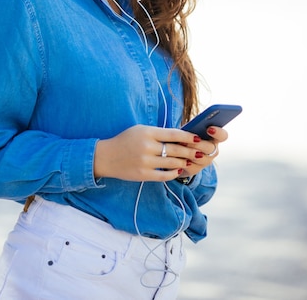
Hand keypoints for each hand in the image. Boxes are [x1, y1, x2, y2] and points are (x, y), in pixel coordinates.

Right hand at [94, 124, 227, 181]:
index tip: (197, 138)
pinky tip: (179, 170)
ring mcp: (145, 162)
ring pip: (172, 162)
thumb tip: (180, 136)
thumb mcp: (140, 130)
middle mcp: (147, 147)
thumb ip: (158, 133)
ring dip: (184, 162)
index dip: (187, 136)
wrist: (106, 156)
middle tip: (200, 152)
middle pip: (175, 149)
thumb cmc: (125, 140)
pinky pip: (164, 175)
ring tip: (191, 161)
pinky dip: (173, 173)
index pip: (173, 134)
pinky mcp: (143, 175)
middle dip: (190, 151)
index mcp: (147, 133)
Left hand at [177, 125, 227, 179]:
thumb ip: (195, 127)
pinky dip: (183, 161)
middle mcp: (212, 151)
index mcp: (214, 138)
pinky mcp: (195, 169)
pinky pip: (191, 166)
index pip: (223, 136)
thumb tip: (193, 124)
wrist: (179, 152)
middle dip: (199, 144)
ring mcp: (205, 161)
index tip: (209, 129)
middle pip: (210, 148)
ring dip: (190, 152)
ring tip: (180, 145)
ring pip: (201, 159)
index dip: (218, 132)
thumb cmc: (188, 136)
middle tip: (189, 139)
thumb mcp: (192, 129)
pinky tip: (178, 156)